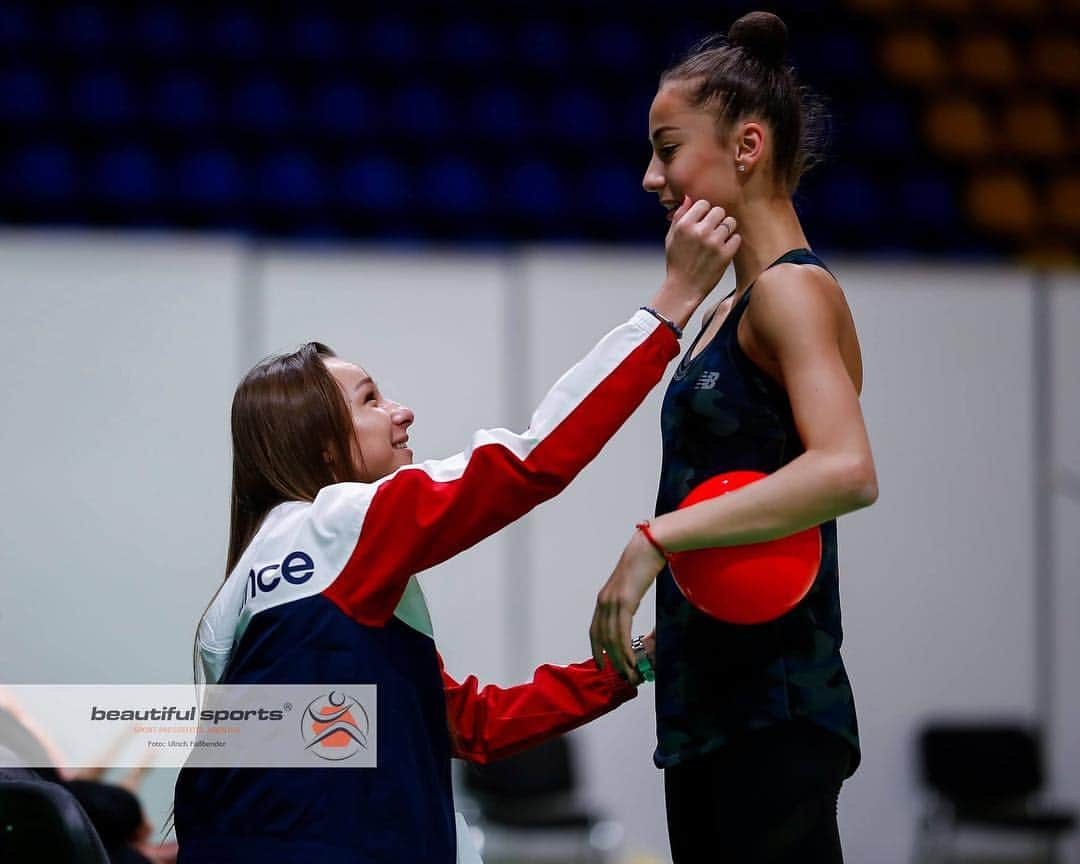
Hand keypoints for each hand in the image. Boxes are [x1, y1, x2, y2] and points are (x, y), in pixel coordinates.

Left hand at [590, 531, 666, 680]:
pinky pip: (622, 631)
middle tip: (620, 673)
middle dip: (610, 657)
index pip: (594, 629)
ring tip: (629, 671)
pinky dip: (625, 648)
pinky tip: (631, 658)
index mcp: (604, 599)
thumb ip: (626, 601)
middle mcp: (604, 601)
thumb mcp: (630, 588)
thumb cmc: (642, 565)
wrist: (648, 548)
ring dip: (620, 657)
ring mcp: (613, 601)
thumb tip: (629, 613)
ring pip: (612, 637)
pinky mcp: (624, 602)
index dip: (596, 648)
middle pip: (602, 637)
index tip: (601, 662)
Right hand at [663, 196, 740, 297]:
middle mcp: (699, 232)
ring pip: (730, 222)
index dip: (704, 212)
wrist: (683, 288)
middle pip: (719, 211)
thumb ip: (679, 216)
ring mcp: (713, 243)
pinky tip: (723, 250)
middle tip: (712, 231)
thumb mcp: (671, 238)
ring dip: (726, 230)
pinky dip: (732, 243)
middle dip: (717, 219)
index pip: (703, 204)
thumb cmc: (677, 262)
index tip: (703, 221)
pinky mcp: (725, 255)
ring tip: (719, 239)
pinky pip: (737, 238)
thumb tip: (689, 198)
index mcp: (684, 225)